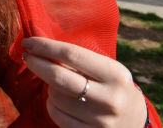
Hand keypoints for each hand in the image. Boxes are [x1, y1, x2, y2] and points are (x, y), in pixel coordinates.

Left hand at [23, 37, 146, 126]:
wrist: (135, 121)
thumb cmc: (113, 86)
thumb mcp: (106, 69)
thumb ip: (78, 58)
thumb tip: (38, 42)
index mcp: (115, 74)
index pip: (71, 54)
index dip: (45, 46)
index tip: (28, 42)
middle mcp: (110, 98)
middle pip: (59, 77)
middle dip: (37, 64)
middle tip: (27, 57)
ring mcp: (100, 120)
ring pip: (55, 96)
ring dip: (48, 86)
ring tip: (56, 83)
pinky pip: (56, 114)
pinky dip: (51, 104)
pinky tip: (58, 100)